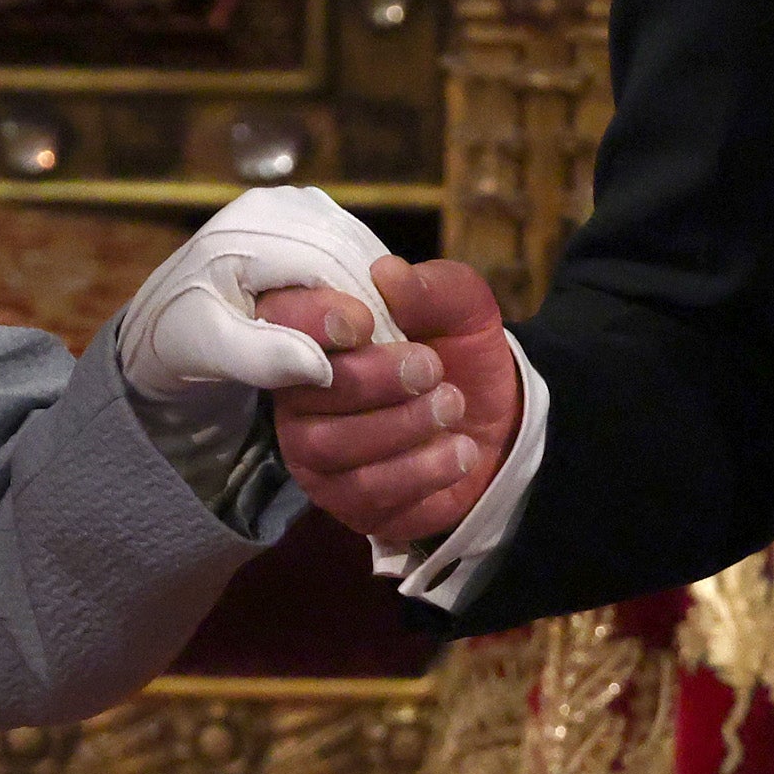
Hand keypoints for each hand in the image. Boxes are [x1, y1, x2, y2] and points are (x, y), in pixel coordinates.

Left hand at [114, 187, 402, 403]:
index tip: (386, 354)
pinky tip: (371, 321)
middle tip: (398, 355)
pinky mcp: (306, 215)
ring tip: (387, 343)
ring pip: (359, 247)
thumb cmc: (183, 339)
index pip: (327, 264)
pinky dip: (368, 284)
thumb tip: (321, 368)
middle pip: (349, 251)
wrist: (164, 320)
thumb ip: (263, 358)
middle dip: (376, 304)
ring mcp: (292, 205)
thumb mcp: (212, 354)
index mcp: (246, 231)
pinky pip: (353, 246)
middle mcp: (273, 205)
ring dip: (378, 294)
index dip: (365, 310)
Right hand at [266, 256, 521, 550]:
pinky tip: (458, 450)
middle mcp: (298, 392)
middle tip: (432, 368)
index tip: (366, 322)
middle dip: (375, 378)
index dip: (312, 320)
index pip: (278, 318)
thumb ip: (434, 287)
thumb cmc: (459, 355)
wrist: (495, 427)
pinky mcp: (341, 499)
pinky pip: (365, 492)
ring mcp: (313, 450)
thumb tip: (389, 273)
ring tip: (452, 406)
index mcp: (314, 330)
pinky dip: (421, 470)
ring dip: (402, 425)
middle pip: (306, 389)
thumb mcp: (463, 310)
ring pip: (331, 445)